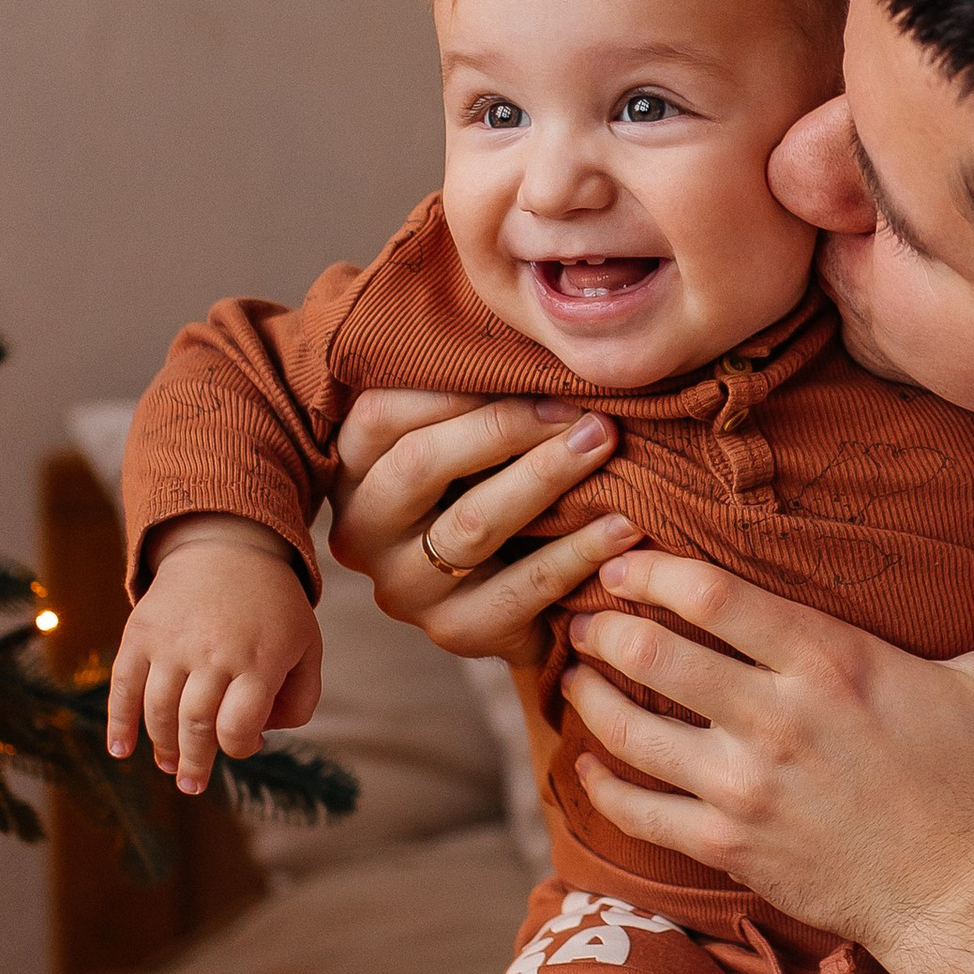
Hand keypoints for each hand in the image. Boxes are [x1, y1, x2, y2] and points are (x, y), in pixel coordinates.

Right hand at [106, 516, 323, 794]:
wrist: (228, 547)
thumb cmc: (273, 608)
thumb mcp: (307, 647)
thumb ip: (300, 699)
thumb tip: (261, 737)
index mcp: (259, 661)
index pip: (239, 726)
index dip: (239, 748)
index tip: (242, 745)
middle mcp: (213, 653)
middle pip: (195, 725)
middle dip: (194, 763)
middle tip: (192, 785)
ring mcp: (172, 643)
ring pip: (158, 711)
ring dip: (161, 747)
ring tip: (170, 765)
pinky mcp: (141, 633)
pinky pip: (123, 685)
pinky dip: (118, 723)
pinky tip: (119, 751)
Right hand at [329, 387, 640, 664]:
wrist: (514, 600)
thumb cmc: (489, 489)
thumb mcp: (463, 442)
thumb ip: (471, 396)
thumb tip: (530, 341)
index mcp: (350, 471)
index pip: (382, 414)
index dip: (456, 387)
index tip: (536, 372)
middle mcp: (362, 532)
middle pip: (421, 463)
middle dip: (507, 426)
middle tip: (582, 408)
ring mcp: (405, 589)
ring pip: (473, 524)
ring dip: (547, 477)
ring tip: (604, 443)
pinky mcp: (455, 631)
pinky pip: (521, 589)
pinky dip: (577, 553)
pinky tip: (624, 526)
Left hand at [558, 487, 973, 973]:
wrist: (971, 902)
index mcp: (834, 662)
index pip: (709, 594)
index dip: (650, 570)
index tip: (626, 561)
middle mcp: (778, 721)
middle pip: (652, 653)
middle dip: (604, 627)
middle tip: (588, 615)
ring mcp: (747, 790)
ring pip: (629, 731)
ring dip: (589, 696)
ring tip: (574, 674)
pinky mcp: (731, 848)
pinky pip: (637, 810)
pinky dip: (599, 782)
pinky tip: (588, 760)